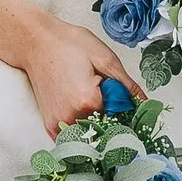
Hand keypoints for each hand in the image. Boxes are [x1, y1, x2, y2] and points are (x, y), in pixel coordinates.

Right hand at [15, 9, 131, 139]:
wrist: (36, 41)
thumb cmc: (67, 44)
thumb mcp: (104, 58)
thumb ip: (127, 85)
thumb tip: (145, 103)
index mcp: (88, 101)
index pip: (121, 118)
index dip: (126, 109)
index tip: (123, 99)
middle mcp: (71, 118)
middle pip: (106, 129)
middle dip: (113, 118)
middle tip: (105, 95)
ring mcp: (58, 124)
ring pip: (90, 137)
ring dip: (97, 125)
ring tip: (91, 100)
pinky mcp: (50, 126)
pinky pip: (73, 139)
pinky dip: (82, 130)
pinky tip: (83, 113)